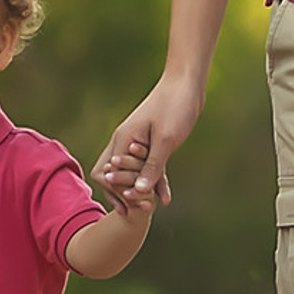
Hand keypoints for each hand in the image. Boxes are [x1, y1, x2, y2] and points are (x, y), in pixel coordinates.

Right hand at [95, 75, 201, 204]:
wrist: (186, 84)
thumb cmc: (174, 106)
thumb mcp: (165, 140)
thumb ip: (152, 167)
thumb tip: (139, 192)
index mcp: (123, 139)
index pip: (108, 173)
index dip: (118, 191)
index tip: (134, 204)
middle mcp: (125, 142)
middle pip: (114, 175)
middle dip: (124, 193)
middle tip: (141, 210)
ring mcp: (138, 143)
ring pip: (131, 173)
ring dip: (139, 190)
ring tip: (150, 209)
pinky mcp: (152, 143)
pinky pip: (148, 167)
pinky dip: (154, 181)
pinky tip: (165, 197)